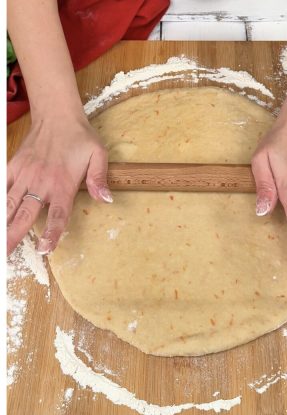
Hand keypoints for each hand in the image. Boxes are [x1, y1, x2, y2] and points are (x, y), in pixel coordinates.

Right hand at [7, 115, 110, 254]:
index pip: (58, 215)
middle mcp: (41, 184)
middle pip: (25, 216)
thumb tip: (106, 200)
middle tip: (6, 256)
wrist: (57, 116)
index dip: (51, 233)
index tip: (44, 249)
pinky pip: (1, 187)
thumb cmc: (81, 138)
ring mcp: (24, 176)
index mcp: (63, 185)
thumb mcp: (98, 156)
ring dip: (1, 224)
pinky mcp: (12, 167)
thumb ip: (100, 179)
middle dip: (13, 237)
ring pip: (9, 204)